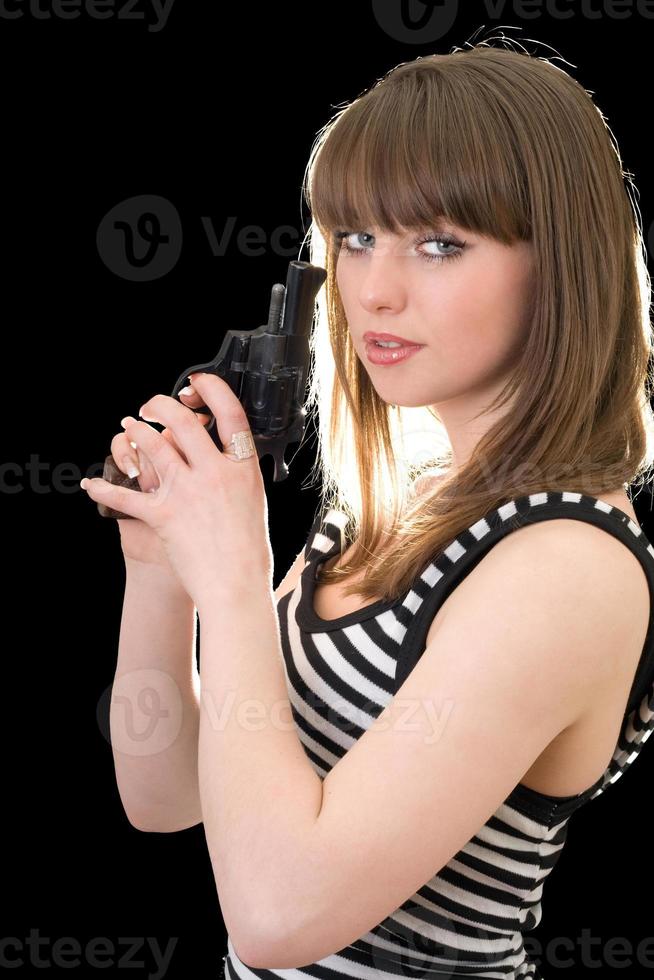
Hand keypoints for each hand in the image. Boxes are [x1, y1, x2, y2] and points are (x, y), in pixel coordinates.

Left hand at [82, 373, 273, 608]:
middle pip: (182, 422)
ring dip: (135, 434)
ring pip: (152, 447)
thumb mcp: (254, 500)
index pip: (230, 413)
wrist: (237, 587)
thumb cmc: (249, 551)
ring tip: (128, 429)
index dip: (212, 390)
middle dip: (161, 406)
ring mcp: (187, 492)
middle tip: (150, 406)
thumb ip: (237, 474)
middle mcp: (215, 473)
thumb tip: (222, 456)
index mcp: (243, 467)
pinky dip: (104, 491)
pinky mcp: (163, 515)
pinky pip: (125, 497)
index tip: (197, 383)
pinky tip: (91, 486)